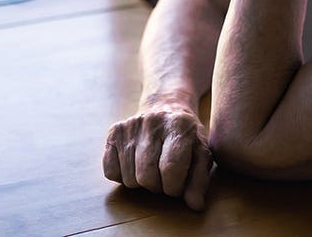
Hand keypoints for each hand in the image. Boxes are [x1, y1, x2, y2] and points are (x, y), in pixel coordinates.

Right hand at [103, 95, 214, 210]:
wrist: (166, 105)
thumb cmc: (186, 136)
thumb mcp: (201, 154)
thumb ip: (200, 180)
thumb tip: (195, 205)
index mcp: (179, 126)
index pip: (170, 169)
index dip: (175, 187)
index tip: (178, 184)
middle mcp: (152, 122)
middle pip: (147, 176)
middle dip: (158, 186)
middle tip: (164, 178)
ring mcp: (130, 126)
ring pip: (129, 178)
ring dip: (141, 183)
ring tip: (152, 170)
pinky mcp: (114, 131)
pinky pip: (110, 171)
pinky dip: (122, 177)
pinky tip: (135, 165)